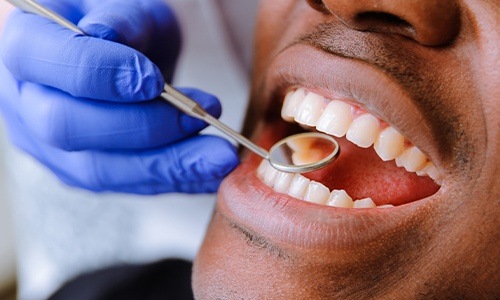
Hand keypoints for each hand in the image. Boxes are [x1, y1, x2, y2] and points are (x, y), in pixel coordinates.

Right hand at [0, 0, 238, 193]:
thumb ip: (120, 19)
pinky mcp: (83, 172)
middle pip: (67, 127)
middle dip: (142, 126)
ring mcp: (49, 145)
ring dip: (167, 165)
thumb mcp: (127, 7)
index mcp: (24, 46)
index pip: (42, 62)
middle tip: (201, 115)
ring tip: (220, 156)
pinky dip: (174, 180)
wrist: (124, 59)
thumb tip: (108, 36)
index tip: (154, 80)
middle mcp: (24, 102)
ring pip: (100, 170)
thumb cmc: (123, 27)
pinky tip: (209, 172)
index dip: (98, 73)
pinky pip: (126, 185)